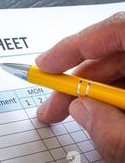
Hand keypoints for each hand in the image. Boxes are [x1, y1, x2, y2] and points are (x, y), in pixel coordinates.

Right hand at [36, 12, 124, 162]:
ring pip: (120, 68)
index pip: (115, 29)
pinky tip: (99, 115)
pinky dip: (110, 97)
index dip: (72, 47)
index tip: (44, 65)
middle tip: (50, 108)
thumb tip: (80, 110)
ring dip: (90, 93)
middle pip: (112, 53)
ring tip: (68, 116)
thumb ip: (115, 133)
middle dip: (75, 82)